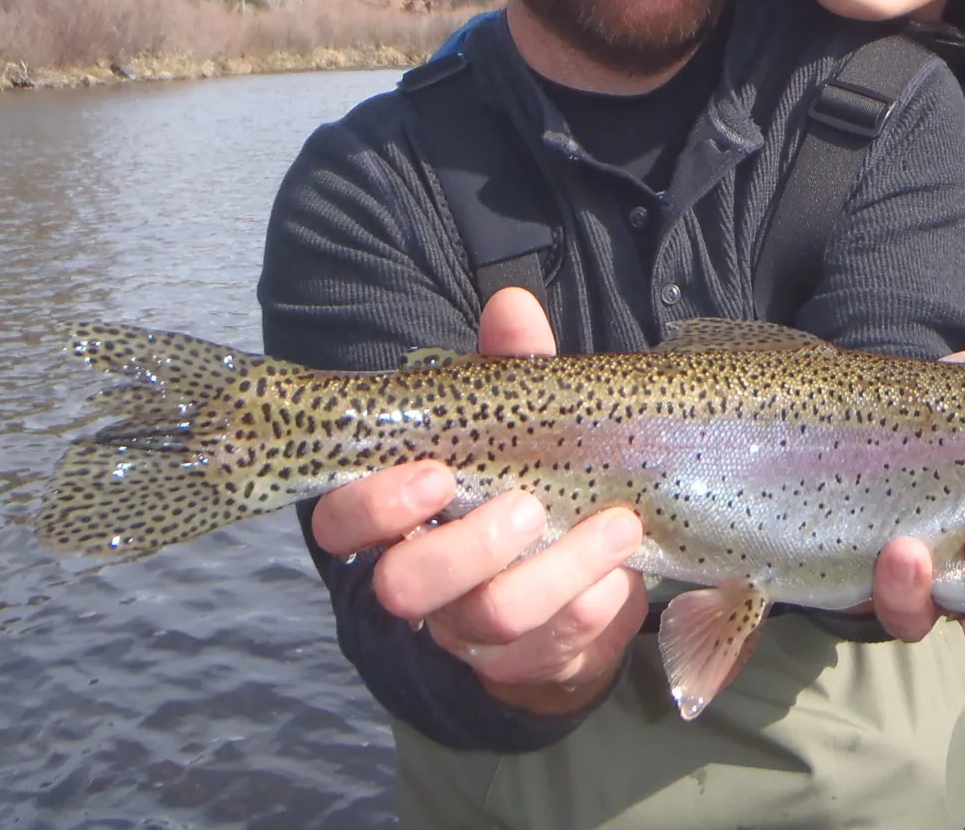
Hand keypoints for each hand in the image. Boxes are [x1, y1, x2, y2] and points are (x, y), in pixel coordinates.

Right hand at [308, 288, 648, 715]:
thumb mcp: (522, 418)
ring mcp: (471, 630)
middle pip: (404, 588)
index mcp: (399, 518)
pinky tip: (624, 562)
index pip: (340, 524)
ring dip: (557, 569)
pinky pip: (554, 644)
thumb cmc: (531, 476)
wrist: (583, 570)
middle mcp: (423, 581)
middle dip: (465, 548)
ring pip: (489, 619)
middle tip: (527, 506)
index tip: (435, 475)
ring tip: (615, 523)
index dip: (372, 506)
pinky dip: (595, 599)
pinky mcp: (528, 661)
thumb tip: (511, 303)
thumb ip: (513, 367)